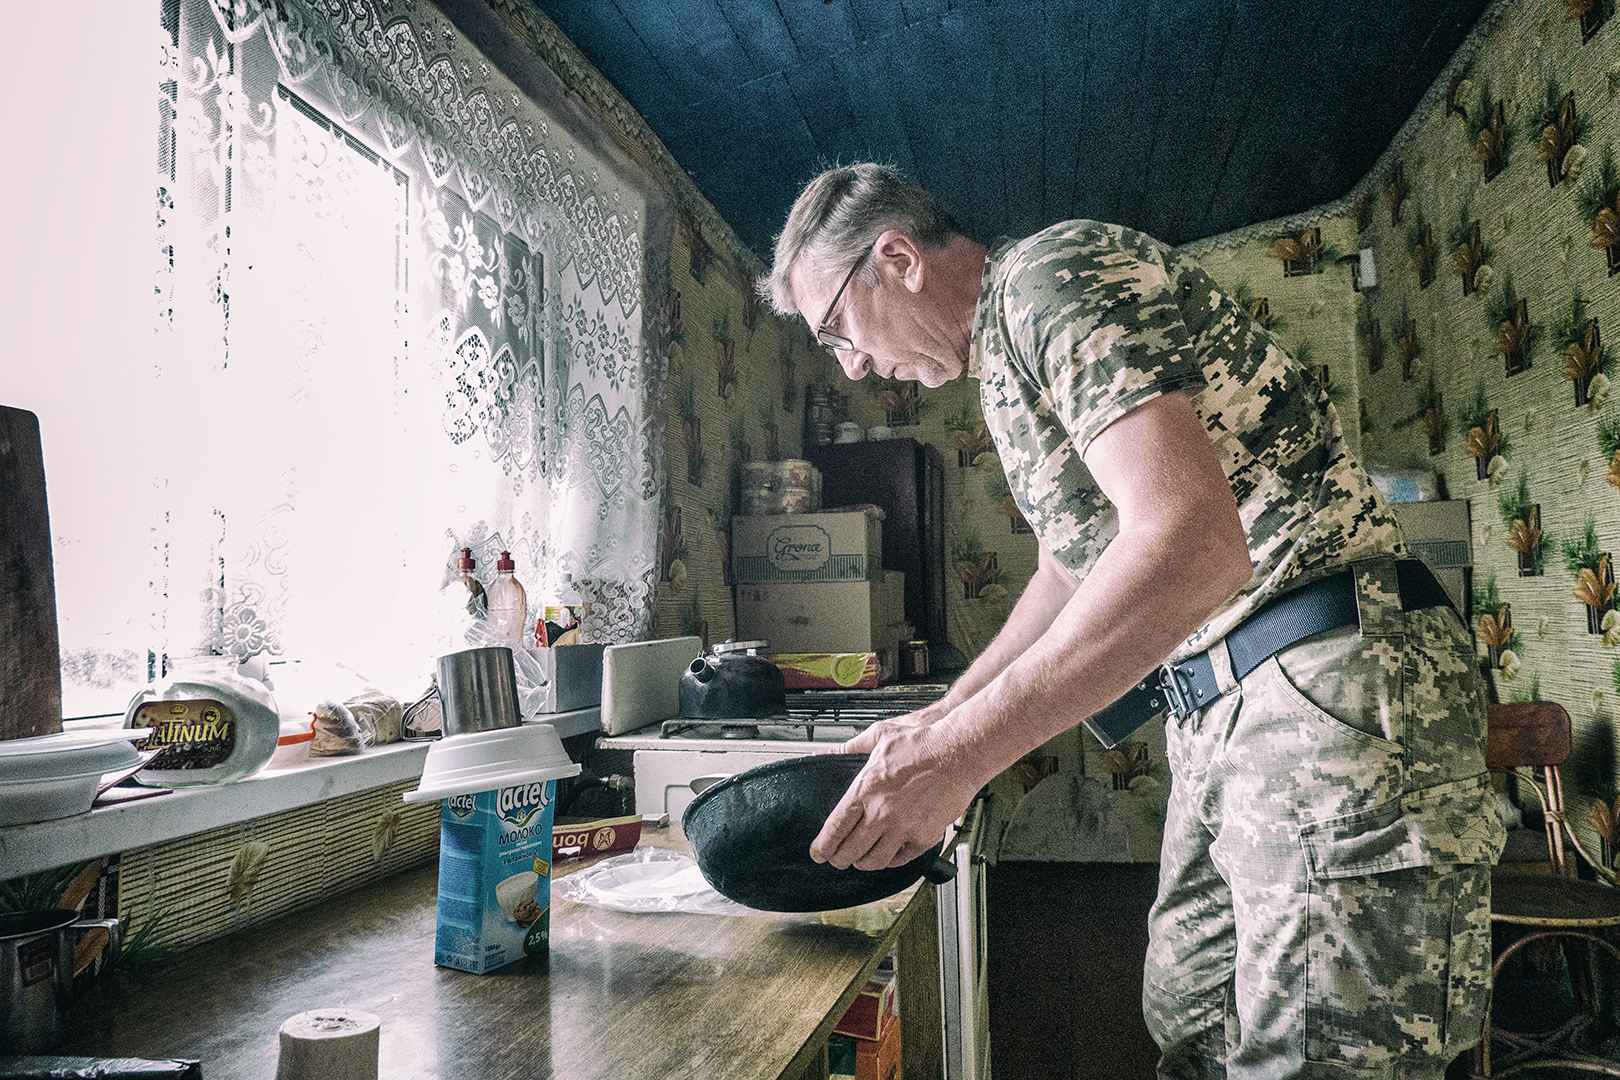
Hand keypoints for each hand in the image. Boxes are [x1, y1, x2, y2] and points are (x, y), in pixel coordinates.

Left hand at [810, 717, 979, 871]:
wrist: (959, 751)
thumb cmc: (922, 743)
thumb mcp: (878, 736)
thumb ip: (849, 748)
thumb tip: (824, 753)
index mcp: (866, 789)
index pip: (835, 828)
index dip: (823, 846)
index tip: (818, 852)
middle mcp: (882, 812)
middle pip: (851, 850)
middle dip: (839, 859)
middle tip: (837, 859)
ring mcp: (904, 827)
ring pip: (875, 861)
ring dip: (864, 863)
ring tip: (861, 859)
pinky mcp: (925, 836)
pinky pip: (902, 859)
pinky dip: (891, 860)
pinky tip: (888, 853)